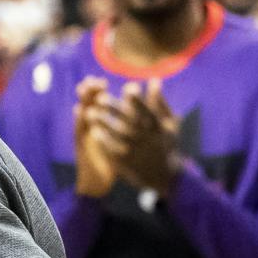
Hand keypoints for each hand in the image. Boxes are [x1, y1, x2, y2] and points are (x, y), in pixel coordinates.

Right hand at [72, 78, 118, 197]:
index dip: (103, 92)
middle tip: (95, 80)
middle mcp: (92, 129)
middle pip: (91, 106)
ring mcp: (85, 137)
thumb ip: (130, 126)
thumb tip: (141, 111)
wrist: (99, 185)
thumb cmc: (113, 164)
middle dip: (92, 92)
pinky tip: (79, 109)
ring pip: (83, 115)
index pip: (102, 104)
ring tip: (84, 88)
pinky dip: (78, 120)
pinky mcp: (81, 146)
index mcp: (102, 127)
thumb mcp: (122, 144)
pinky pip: (79, 131)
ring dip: (83, 101)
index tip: (104, 79)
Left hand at [99, 80, 182, 196]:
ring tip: (89, 112)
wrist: (163, 176)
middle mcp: (148, 140)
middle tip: (100, 98)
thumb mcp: (168, 124)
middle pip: (130, 123)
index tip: (128, 88)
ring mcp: (136, 152)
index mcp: (159, 129)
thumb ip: (160, 103)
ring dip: (104, 124)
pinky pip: (113, 152)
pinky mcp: (126, 163)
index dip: (139, 102)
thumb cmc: (165, 144)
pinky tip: (93, 131)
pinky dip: (104, 142)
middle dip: (115, 110)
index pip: (149, 113)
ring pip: (118, 137)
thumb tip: (154, 80)